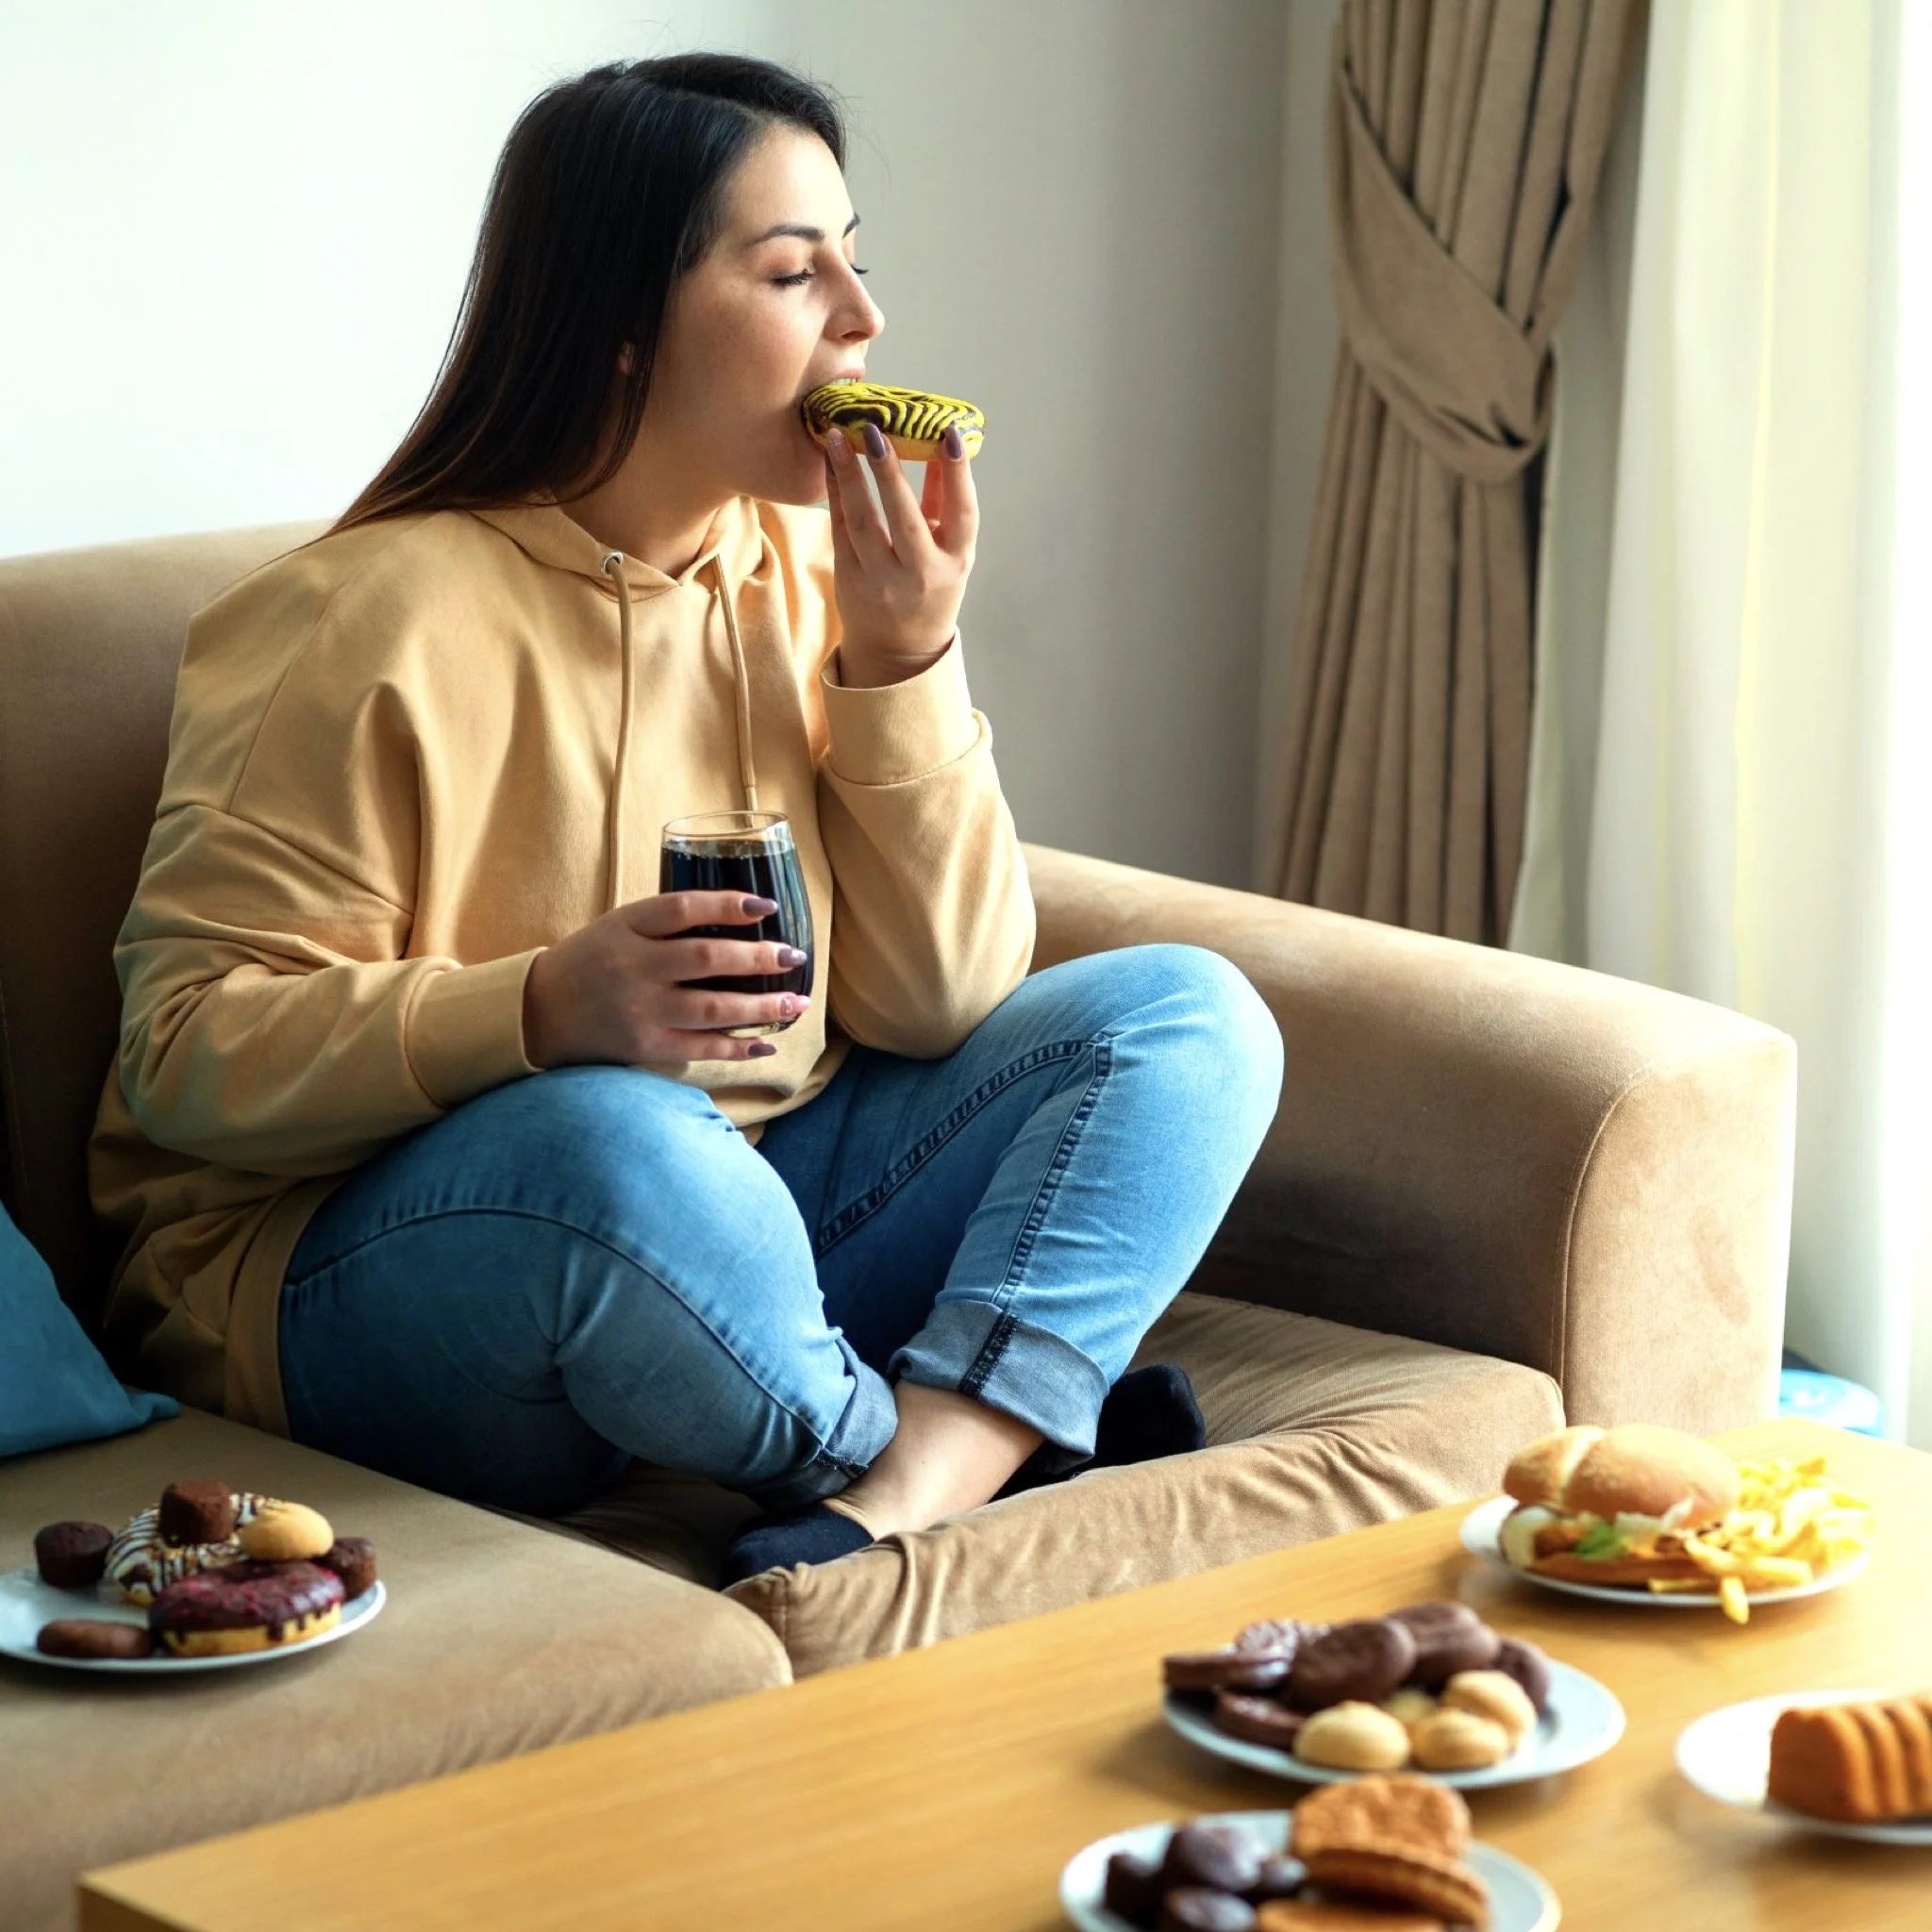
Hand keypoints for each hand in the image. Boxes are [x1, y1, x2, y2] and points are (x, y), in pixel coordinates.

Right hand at [522, 891, 809, 1067]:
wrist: (537, 1013)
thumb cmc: (589, 962)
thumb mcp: (618, 926)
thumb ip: (665, 921)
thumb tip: (740, 917)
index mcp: (626, 926)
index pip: (683, 908)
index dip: (728, 905)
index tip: (766, 907)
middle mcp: (634, 966)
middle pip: (707, 959)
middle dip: (758, 959)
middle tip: (794, 956)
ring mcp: (640, 1009)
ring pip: (713, 1008)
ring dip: (762, 1006)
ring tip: (796, 1003)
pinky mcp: (643, 1046)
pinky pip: (701, 1048)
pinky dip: (737, 1047)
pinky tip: (767, 1043)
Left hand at [823, 421, 978, 686]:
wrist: (900, 649)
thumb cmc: (929, 586)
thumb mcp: (948, 548)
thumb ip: (942, 499)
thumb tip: (939, 443)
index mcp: (955, 562)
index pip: (963, 513)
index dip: (958, 473)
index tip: (948, 432)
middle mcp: (922, 574)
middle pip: (905, 518)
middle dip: (889, 472)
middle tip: (875, 428)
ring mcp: (883, 582)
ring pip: (863, 523)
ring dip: (850, 476)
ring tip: (838, 437)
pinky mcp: (850, 582)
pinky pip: (840, 531)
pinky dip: (835, 494)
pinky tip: (831, 464)